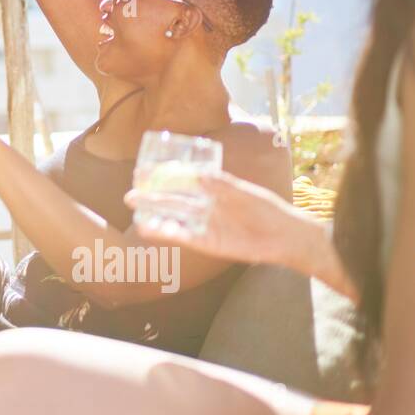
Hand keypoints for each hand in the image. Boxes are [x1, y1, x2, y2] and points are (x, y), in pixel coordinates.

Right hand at [125, 170, 311, 266]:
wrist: (285, 237)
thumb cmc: (267, 209)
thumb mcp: (244, 192)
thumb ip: (221, 185)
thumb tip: (198, 174)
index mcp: (211, 189)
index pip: (180, 180)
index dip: (161, 176)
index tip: (141, 172)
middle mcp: (204, 206)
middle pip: (172, 199)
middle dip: (150, 196)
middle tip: (129, 193)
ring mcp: (205, 225)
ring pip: (174, 218)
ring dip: (154, 214)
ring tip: (135, 210)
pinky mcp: (208, 243)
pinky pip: (183, 236)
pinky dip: (167, 232)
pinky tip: (152, 228)